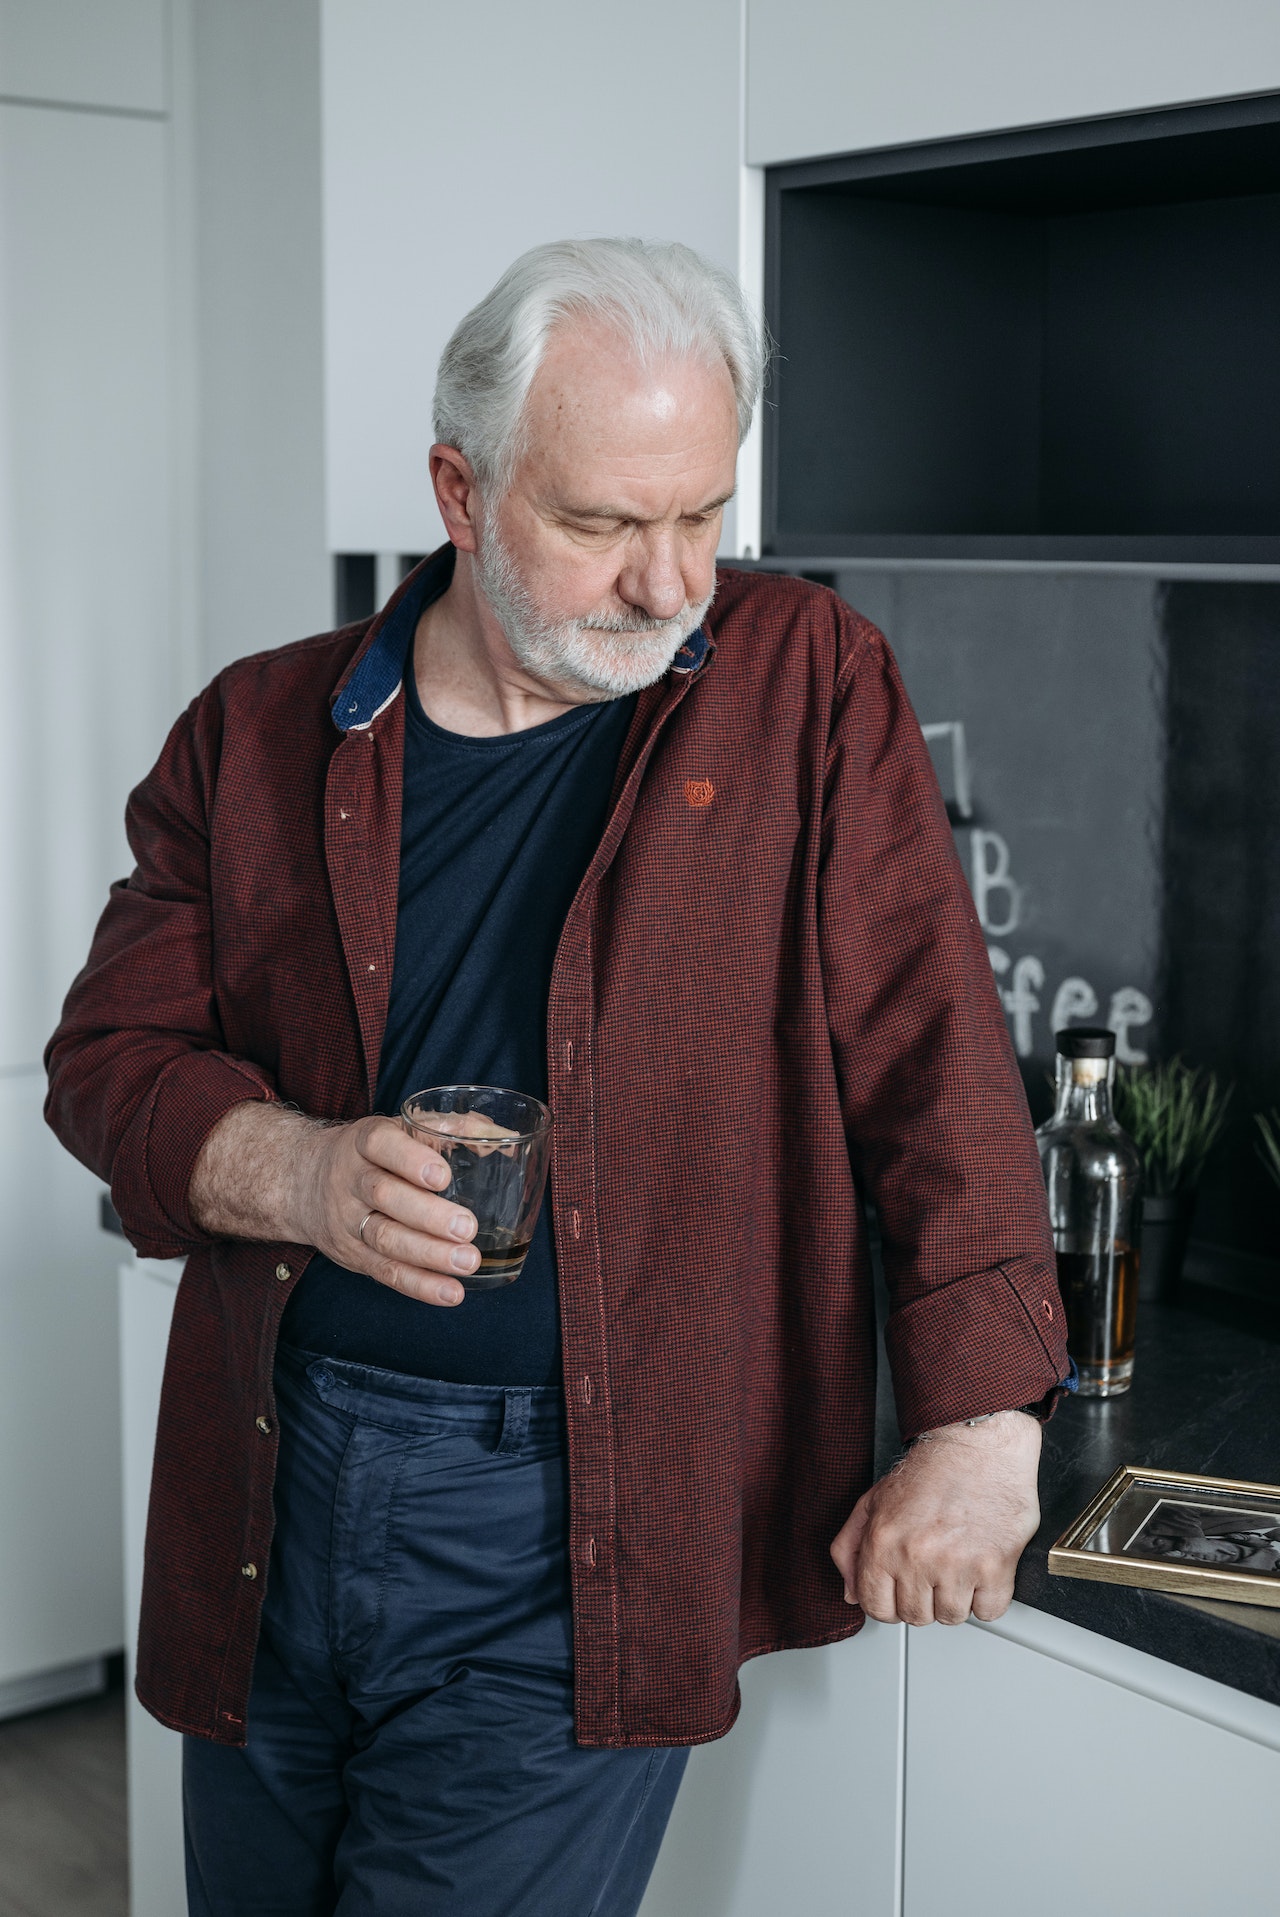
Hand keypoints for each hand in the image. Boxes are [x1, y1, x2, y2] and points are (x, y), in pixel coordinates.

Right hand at [297, 1115, 478, 1303]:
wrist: (303, 1182)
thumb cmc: (373, 1154)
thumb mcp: (399, 1129)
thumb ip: (448, 1129)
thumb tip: (500, 1137)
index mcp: (364, 1141)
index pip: (381, 1145)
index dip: (410, 1160)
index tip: (442, 1176)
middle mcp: (350, 1179)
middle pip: (384, 1196)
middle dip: (428, 1215)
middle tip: (467, 1227)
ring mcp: (348, 1220)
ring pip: (385, 1239)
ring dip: (429, 1254)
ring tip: (468, 1262)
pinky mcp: (352, 1256)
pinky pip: (386, 1272)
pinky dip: (420, 1285)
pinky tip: (451, 1292)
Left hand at [829, 1411, 1041, 1625]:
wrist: (977, 1444)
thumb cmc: (930, 1470)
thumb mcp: (873, 1501)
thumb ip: (850, 1548)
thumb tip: (850, 1592)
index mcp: (883, 1543)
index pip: (876, 1607)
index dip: (889, 1602)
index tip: (900, 1591)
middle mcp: (917, 1558)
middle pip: (915, 1617)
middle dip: (922, 1598)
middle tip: (932, 1569)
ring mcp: (957, 1565)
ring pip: (951, 1617)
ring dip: (955, 1598)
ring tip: (956, 1565)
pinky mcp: (995, 1567)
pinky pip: (988, 1612)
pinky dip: (987, 1597)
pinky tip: (980, 1569)